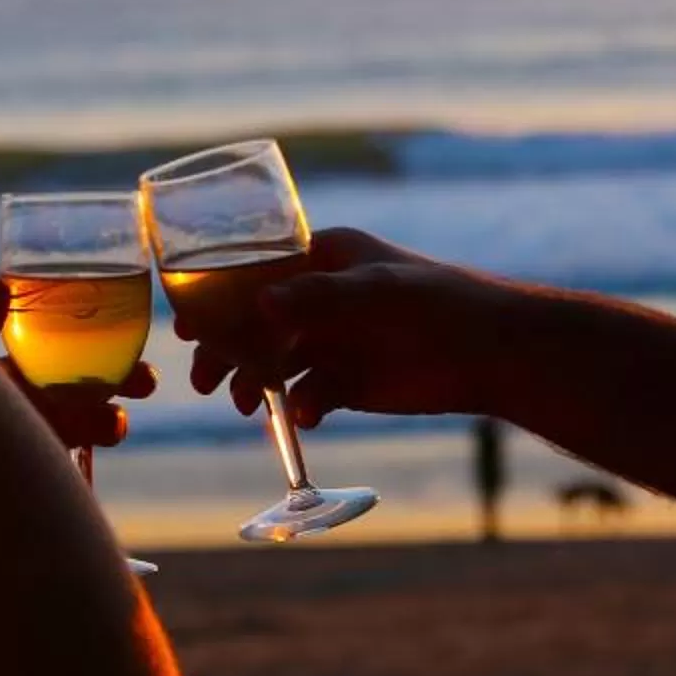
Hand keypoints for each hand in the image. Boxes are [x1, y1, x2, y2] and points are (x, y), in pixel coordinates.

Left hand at [0, 278, 158, 453]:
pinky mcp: (32, 458)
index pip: (73, 349)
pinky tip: (95, 447)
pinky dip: (85, 450)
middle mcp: (30, 397)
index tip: (132, 337)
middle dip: (122, 382)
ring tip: (114, 423)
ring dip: (107, 421)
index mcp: (17, 364)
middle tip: (146, 382)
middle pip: (89, 388)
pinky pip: (67, 454)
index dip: (108, 347)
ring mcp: (31, 430)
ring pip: (83, 424)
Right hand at [178, 227, 519, 427]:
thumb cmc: (435, 303)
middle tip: (203, 377)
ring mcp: (330, 342)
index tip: (188, 325)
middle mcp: (319, 299)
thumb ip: (318, 298)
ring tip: (242, 403)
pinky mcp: (344, 383)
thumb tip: (261, 305)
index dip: (216, 298)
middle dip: (225, 349)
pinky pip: (303, 395)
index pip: (254, 273)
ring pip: (272, 363)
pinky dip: (296, 407)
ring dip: (252, 382)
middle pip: (253, 324)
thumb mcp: (375, 292)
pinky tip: (303, 416)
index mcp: (322, 259)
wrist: (488, 355)